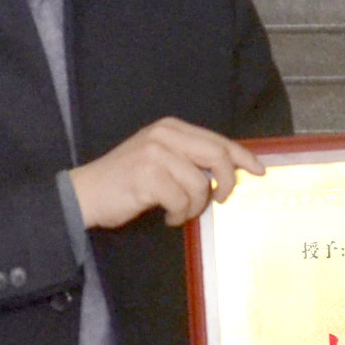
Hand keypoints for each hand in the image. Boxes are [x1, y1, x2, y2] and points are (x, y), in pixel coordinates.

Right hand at [70, 119, 255, 231]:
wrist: (85, 194)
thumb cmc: (125, 181)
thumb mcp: (158, 158)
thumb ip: (188, 158)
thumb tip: (227, 172)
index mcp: (171, 128)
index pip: (218, 140)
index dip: (242, 156)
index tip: (258, 171)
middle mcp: (164, 135)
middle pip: (217, 156)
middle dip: (227, 182)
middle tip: (222, 200)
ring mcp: (155, 154)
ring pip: (200, 184)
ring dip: (194, 206)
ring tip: (177, 211)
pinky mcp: (148, 176)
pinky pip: (182, 201)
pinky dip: (179, 215)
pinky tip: (166, 216)